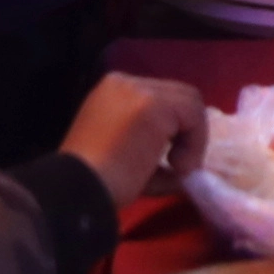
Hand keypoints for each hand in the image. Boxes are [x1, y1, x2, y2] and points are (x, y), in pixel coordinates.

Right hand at [66, 71, 205, 207]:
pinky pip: (194, 115)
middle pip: (179, 95)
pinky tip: (178, 167)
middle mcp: (125, 82)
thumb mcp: (123, 154)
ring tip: (177, 169)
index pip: (161, 97)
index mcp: (112, 91)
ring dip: (193, 139)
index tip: (169, 161)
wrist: (77, 190)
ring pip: (190, 102)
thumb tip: (183, 166)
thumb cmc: (96, 181)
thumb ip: (152, 148)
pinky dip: (196, 143)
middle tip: (178, 166)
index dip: (175, 129)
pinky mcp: (154, 105)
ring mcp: (139, 90)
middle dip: (188, 131)